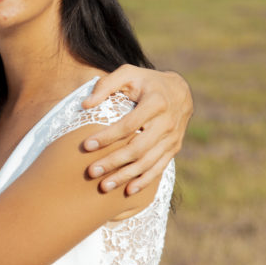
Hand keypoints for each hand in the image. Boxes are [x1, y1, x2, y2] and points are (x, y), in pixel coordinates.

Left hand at [82, 66, 192, 194]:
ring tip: (104, 186)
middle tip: (91, 172)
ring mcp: (172, 138)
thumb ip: (106, 85)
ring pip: (147, 162)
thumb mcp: (128, 73)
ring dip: (125, 176)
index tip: (86, 145)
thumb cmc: (146, 81)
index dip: (107, 136)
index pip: (128, 125)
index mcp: (156, 102)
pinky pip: (159, 168)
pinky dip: (144, 181)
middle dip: (113, 162)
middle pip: (137, 148)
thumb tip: (85, 105)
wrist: (180, 90)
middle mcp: (167, 123)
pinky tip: (128, 190)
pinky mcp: (174, 148)